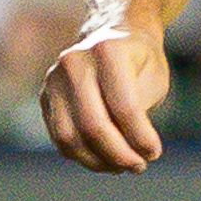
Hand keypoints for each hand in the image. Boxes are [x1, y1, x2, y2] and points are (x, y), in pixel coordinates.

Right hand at [41, 24, 173, 171]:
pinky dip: (83, 156)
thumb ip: (140, 112)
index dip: (140, 137)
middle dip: (119, 155)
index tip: (154, 153)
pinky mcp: (45, 98)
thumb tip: (131, 152)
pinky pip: (60, 138)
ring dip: (99, 161)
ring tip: (123, 166)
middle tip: (139, 166)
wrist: (111, 34)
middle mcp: (74, 62)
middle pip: (93, 126)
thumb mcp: (154, 78)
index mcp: (108, 51)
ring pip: (70, 138)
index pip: (124, 107)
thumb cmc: (139, 60)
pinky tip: (105, 159)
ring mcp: (54, 80)